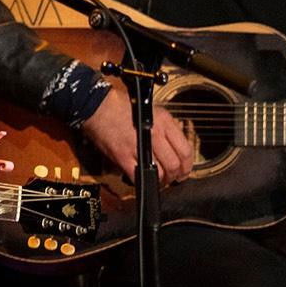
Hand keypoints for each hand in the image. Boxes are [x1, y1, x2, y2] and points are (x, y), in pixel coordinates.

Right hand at [79, 87, 194, 186]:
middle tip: (173, 178)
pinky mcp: (123, 156)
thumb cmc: (121, 105)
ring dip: (162, 180)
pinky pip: (139, 175)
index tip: (184, 170)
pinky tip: (143, 179)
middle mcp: (154, 135)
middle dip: (176, 175)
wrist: (97, 105)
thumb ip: (165, 127)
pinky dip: (143, 181)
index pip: (186, 150)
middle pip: (175, 164)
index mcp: (164, 122)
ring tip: (159, 180)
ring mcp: (139, 146)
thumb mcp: (152, 110)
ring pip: (160, 172)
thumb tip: (173, 143)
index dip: (188, 166)